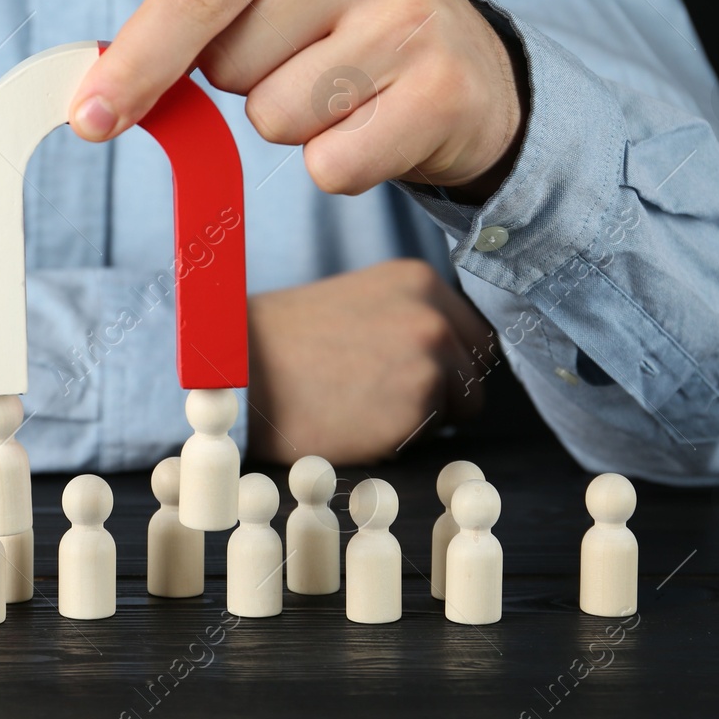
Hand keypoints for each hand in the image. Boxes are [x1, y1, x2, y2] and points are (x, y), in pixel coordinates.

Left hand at [69, 0, 524, 198]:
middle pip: (230, 64)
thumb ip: (186, 22)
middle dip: (247, 82)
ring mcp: (413, 15)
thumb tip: (96, 95)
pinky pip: (330, 166)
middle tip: (311, 57)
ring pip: (274, 119)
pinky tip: (380, 124)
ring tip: (350, 90)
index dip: (138, 60)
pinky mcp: (444, 92)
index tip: (89, 115)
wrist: (470, 70)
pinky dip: (341, 164)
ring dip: (296, 125)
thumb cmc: (341, 27)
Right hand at [245, 259, 492, 465]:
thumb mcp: (363, 301)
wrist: (241, 371)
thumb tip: (456, 356)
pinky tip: (357, 422)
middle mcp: (434, 314)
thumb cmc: (289, 343)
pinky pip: (432, 437)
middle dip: (445, 390)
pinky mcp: (418, 407)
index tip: (410, 373)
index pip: (474, 332)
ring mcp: (430, 360)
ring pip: (463, 408)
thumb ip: (412, 317)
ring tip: (367, 405)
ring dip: (427, 416)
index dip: (448, 360)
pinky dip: (402, 439)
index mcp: (421, 280)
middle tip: (384, 394)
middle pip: (477, 370)